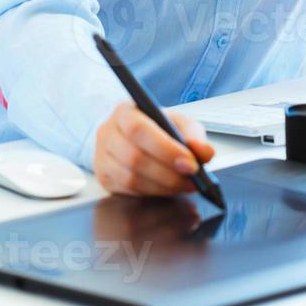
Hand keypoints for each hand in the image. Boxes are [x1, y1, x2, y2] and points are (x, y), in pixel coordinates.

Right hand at [93, 101, 214, 197]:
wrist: (136, 138)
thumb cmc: (158, 128)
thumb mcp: (179, 123)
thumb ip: (194, 135)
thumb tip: (204, 152)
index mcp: (125, 112)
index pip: (139, 130)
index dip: (166, 149)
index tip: (191, 164)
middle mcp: (108, 132)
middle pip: (134, 157)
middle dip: (168, 173)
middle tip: (192, 180)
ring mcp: (102, 157)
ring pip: (131, 179)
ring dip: (163, 186)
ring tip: (183, 185)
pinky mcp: (104, 178)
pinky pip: (128, 192)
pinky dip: (152, 193)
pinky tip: (167, 189)